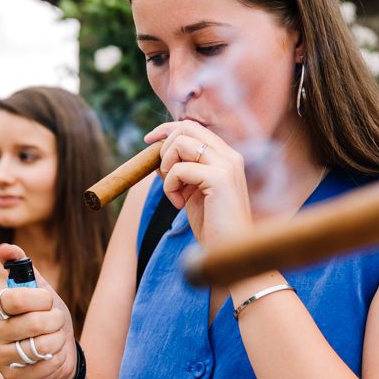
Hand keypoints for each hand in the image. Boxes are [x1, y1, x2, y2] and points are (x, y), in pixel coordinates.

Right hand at [0, 244, 75, 378]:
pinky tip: (52, 356)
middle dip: (55, 320)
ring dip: (58, 340)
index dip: (40, 299)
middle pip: (34, 323)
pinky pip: (45, 365)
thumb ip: (23, 267)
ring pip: (41, 346)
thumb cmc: (45, 316)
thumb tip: (5, 248)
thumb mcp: (39, 289)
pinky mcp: (11, 378)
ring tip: (54, 338)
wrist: (56, 351)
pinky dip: (57, 358)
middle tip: (55, 321)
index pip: (15, 298)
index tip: (48, 301)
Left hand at [145, 120, 250, 244]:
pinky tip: (180, 204)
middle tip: (164, 176)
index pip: (193, 127)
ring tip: (175, 193)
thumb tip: (158, 155)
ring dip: (167, 168)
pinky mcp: (219, 178)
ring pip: (180, 144)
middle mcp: (230, 155)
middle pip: (186, 127)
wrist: (230, 251)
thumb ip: (183, 171)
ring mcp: (227, 165)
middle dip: (164, 148)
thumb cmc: (212, 226)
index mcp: (226, 156)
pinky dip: (170, 187)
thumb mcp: (193, 192)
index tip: (148, 141)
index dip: (166, 130)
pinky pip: (179, 169)